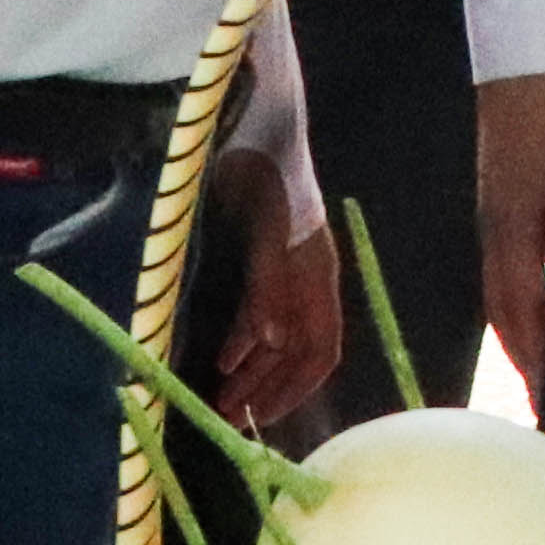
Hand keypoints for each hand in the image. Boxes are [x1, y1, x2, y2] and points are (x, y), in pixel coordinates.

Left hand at [218, 192, 344, 429]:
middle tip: (230, 417)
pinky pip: (258, 315)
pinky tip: (223, 358)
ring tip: (222, 400)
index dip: (298, 386)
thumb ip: (269, 285)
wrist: (253, 126)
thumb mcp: (267, 230)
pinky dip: (242, 342)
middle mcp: (307, 279)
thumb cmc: (264, 174)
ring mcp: (285, 270)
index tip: (266, 416)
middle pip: (296, 351)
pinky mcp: (262, 259)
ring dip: (252, 372)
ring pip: (276, 338)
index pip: (322, 348)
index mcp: (318, 275)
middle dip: (267, 387)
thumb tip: (272, 342)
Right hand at [470, 66, 544, 396]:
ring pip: (521, 276)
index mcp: (510, 222)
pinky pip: (537, 247)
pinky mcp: (524, 189)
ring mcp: (511, 206)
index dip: (530, 350)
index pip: (517, 303)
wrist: (527, 43)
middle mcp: (502, 224)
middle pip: (508, 301)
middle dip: (525, 347)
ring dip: (538, 314)